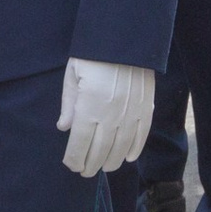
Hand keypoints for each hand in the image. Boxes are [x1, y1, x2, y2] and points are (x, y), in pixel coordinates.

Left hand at [56, 58, 155, 177]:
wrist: (125, 38)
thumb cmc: (93, 55)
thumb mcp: (73, 74)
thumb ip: (69, 104)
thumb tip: (64, 128)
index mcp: (89, 106)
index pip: (80, 142)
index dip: (75, 158)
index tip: (71, 166)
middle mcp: (111, 114)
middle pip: (100, 149)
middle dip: (90, 164)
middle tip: (84, 172)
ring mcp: (131, 113)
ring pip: (121, 147)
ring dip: (111, 161)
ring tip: (103, 168)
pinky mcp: (146, 108)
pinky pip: (141, 135)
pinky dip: (134, 149)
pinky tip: (127, 158)